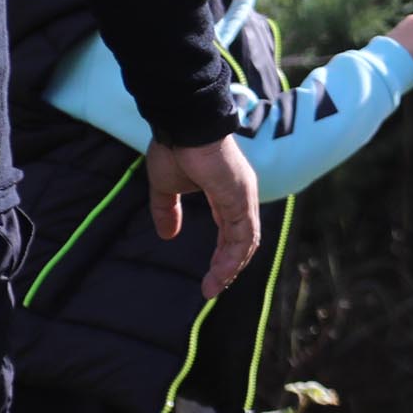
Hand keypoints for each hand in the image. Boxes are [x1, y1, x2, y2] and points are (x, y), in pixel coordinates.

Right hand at [146, 134, 262, 298]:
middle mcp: (241, 197)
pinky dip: (234, 258)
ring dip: (230, 268)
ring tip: (213, 287)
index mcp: (227, 194)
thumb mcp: (166, 187)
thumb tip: (167, 235)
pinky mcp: (240, 198)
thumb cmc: (176, 147)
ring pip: (246, 243)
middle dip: (228, 268)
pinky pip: (243, 236)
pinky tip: (222, 273)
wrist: (182, 124)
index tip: (209, 276)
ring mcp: (244, 197)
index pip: (232, 232)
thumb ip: (168, 211)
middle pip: (243, 242)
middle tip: (212, 288)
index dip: (223, 255)